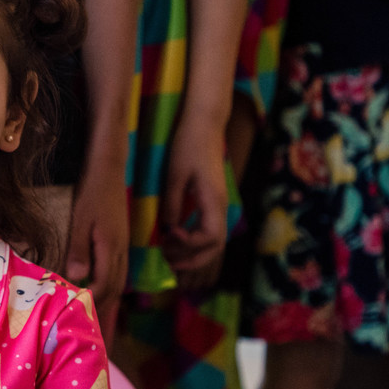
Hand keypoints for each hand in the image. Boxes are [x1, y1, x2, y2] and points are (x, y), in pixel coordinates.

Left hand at [66, 159, 127, 342]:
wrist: (109, 170)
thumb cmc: (92, 193)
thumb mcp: (81, 220)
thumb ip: (80, 249)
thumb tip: (77, 277)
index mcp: (110, 250)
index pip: (103, 288)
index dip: (94, 310)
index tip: (85, 330)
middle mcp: (120, 253)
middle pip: (114, 293)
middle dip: (107, 319)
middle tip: (101, 346)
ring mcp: (123, 247)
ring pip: (118, 284)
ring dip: (111, 307)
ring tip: (104, 330)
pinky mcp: (120, 242)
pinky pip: (118, 273)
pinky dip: (112, 290)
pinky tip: (105, 296)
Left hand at [159, 119, 227, 285]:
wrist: (204, 125)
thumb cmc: (188, 146)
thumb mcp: (175, 175)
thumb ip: (172, 204)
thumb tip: (167, 230)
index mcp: (214, 201)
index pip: (211, 237)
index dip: (190, 245)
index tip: (168, 237)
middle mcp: (221, 207)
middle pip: (215, 247)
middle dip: (192, 260)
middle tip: (167, 263)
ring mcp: (218, 205)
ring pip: (213, 242)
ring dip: (193, 254)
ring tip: (168, 256)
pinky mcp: (212, 201)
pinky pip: (208, 230)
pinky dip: (194, 242)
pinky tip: (174, 240)